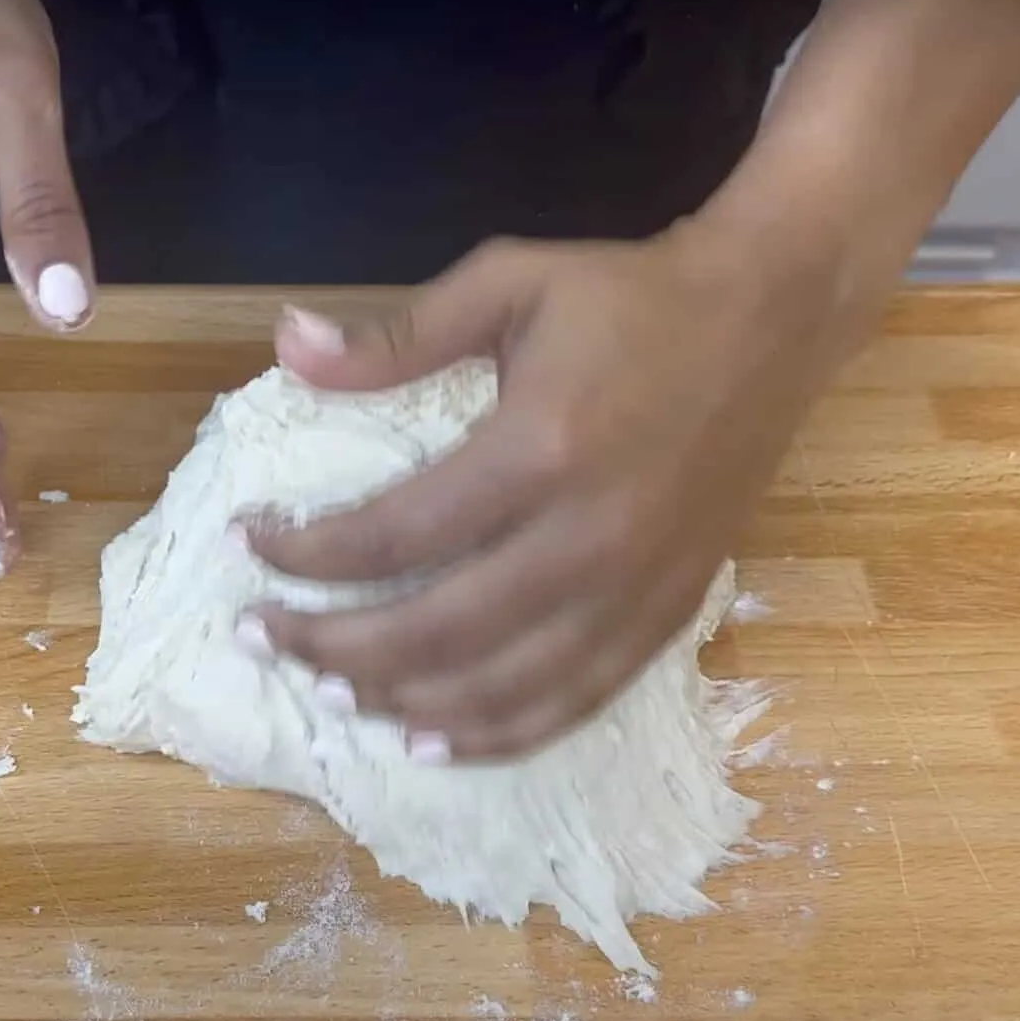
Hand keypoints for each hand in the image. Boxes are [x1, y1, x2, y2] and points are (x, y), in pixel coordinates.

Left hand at [246, 215, 879, 761]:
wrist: (771, 320)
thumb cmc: (629, 298)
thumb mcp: (510, 282)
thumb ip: (397, 333)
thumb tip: (286, 346)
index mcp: (539, 451)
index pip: (393, 537)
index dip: (306, 554)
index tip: (249, 544)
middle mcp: (587, 538)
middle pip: (433, 631)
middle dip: (331, 645)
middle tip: (263, 637)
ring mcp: (634, 590)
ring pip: (499, 687)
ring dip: (402, 700)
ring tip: (331, 692)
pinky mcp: (668, 616)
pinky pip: (572, 702)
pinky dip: (497, 734)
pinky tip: (434, 739)